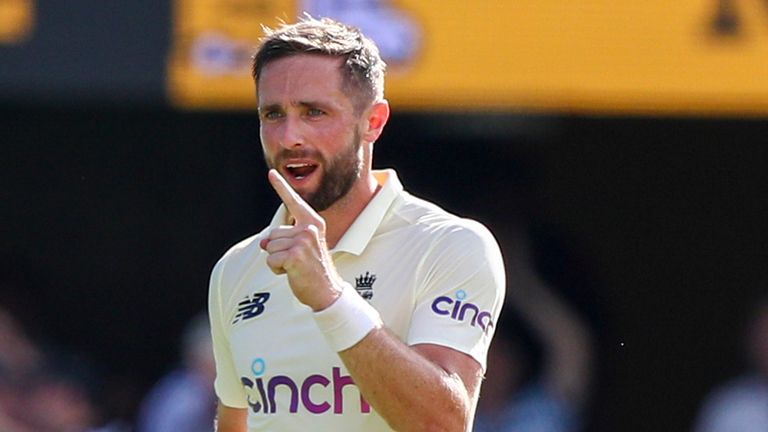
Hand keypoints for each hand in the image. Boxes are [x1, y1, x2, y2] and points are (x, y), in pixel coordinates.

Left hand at [259, 169, 342, 310]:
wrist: (327, 291)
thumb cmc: (314, 269)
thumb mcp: (302, 247)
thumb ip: (285, 238)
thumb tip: (263, 242)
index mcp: (313, 223)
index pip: (293, 203)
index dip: (281, 187)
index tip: (272, 173)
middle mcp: (309, 229)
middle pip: (273, 233)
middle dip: (278, 249)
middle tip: (297, 261)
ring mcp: (302, 242)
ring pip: (270, 247)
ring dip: (277, 260)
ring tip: (296, 267)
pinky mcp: (295, 256)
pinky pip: (270, 259)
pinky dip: (276, 269)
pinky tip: (292, 273)